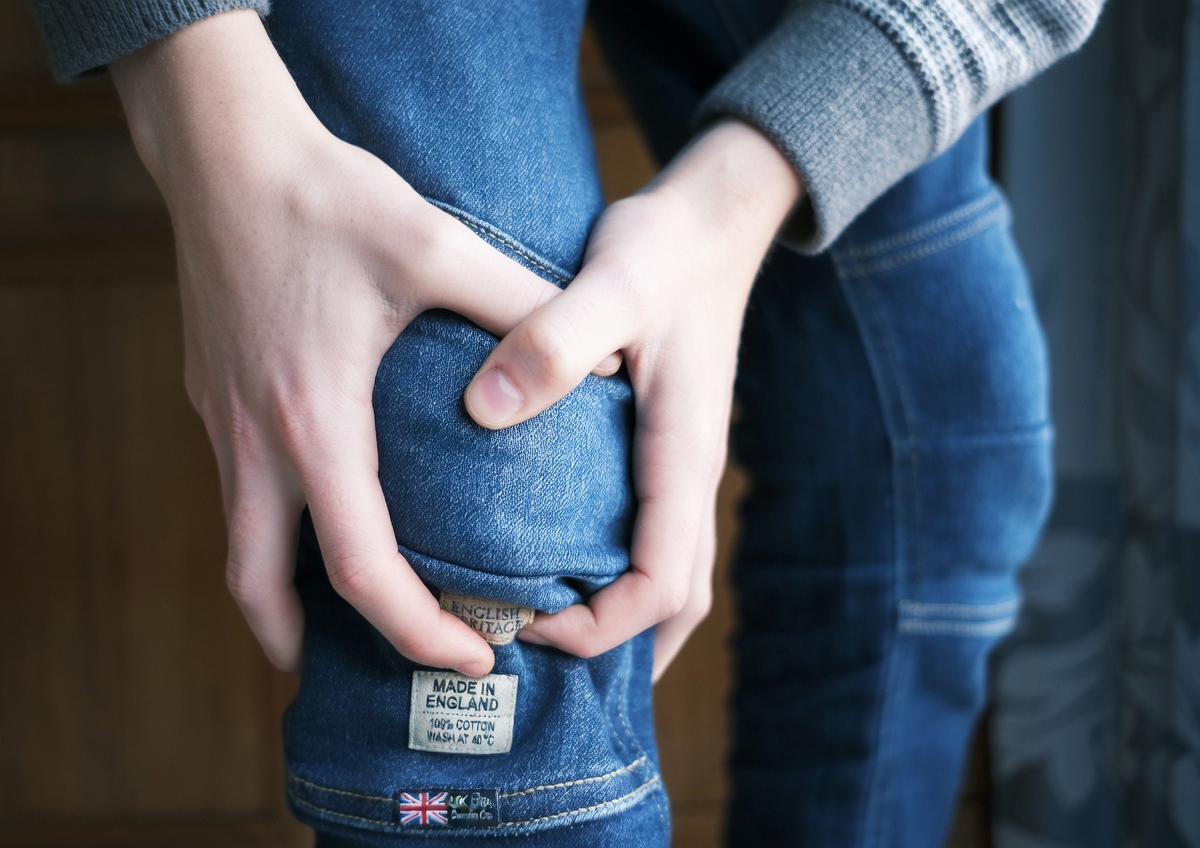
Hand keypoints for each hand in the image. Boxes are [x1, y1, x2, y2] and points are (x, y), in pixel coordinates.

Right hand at [111, 10, 560, 674]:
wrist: (223, 149)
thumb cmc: (326, 197)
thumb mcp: (433, 246)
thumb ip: (519, 306)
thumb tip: (602, 353)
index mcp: (316, 423)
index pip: (361, 569)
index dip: (419, 632)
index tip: (477, 657)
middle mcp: (255, 438)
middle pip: (260, 587)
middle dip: (314, 645)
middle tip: (378, 668)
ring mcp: (221, 419)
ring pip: (236, 546)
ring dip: (281, 597)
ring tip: (335, 618)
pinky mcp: (211, 393)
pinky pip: (236, 493)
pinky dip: (273, 531)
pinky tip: (320, 508)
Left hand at [464, 120, 800, 678]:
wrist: (714, 220)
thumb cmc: (665, 250)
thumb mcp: (610, 284)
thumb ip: (554, 342)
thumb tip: (485, 410)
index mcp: (683, 456)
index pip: (660, 583)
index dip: (598, 626)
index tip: (525, 623)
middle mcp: (692, 474)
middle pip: (677, 602)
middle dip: (613, 646)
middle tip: (531, 652)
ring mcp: (685, 465)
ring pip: (673, 577)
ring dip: (624, 623)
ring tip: (549, 639)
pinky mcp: (667, 448)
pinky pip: (657, 538)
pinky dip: (622, 578)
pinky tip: (567, 570)